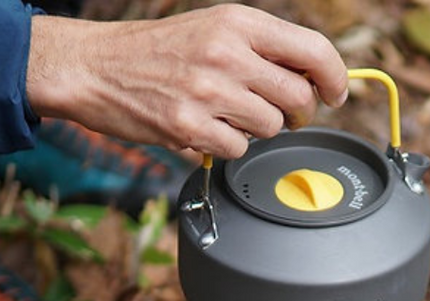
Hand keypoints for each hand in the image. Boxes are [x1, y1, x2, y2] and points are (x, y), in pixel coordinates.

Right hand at [26, 5, 348, 158]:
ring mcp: (209, 90)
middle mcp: (227, 52)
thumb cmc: (158, 52)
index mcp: (238, 22)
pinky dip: (228, 147)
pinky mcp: (190, 126)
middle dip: (297, 113)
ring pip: (271, 127)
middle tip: (280, 114)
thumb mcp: (212, 30)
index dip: (335, 77)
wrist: (95, 66)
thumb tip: (313, 80)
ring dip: (257, 130)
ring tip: (227, 115)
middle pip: (298, 97)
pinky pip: (239, 150)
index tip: (335, 94)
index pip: (313, 49)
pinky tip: (205, 129)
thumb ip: (261, 50)